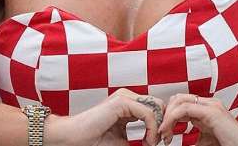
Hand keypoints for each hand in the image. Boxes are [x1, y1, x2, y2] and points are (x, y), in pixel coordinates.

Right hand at [47, 88, 165, 145]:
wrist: (74, 138)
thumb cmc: (94, 140)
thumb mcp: (123, 141)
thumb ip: (140, 139)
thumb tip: (155, 144)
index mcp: (128, 104)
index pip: (154, 109)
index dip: (160, 125)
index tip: (158, 143)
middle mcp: (127, 97)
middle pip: (158, 106)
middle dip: (163, 124)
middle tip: (160, 143)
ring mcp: (124, 97)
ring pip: (155, 108)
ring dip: (158, 127)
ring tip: (152, 143)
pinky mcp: (121, 102)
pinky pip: (147, 113)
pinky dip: (152, 128)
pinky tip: (147, 141)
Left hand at [157, 94, 237, 145]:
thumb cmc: (229, 145)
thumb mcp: (205, 140)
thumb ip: (194, 137)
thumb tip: (176, 142)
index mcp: (208, 108)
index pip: (182, 103)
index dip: (170, 115)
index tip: (164, 132)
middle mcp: (210, 103)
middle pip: (178, 98)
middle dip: (166, 113)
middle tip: (162, 133)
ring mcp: (211, 105)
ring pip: (179, 100)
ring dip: (167, 116)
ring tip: (164, 133)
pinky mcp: (211, 112)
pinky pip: (184, 109)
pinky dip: (172, 119)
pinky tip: (168, 131)